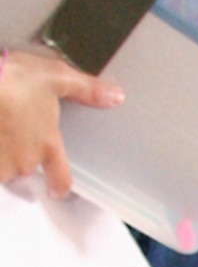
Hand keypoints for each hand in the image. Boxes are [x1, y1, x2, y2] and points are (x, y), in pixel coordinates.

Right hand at [0, 49, 122, 195]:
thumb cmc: (11, 79)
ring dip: (0, 152)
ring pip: (2, 167)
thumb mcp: (55, 76)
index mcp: (47, 144)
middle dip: (19, 154)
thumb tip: (115, 96)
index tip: (57, 191)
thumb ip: (85, 90)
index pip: (61, 179)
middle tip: (11, 130)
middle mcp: (24, 159)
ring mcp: (0, 162)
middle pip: (25, 169)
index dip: (60, 187)